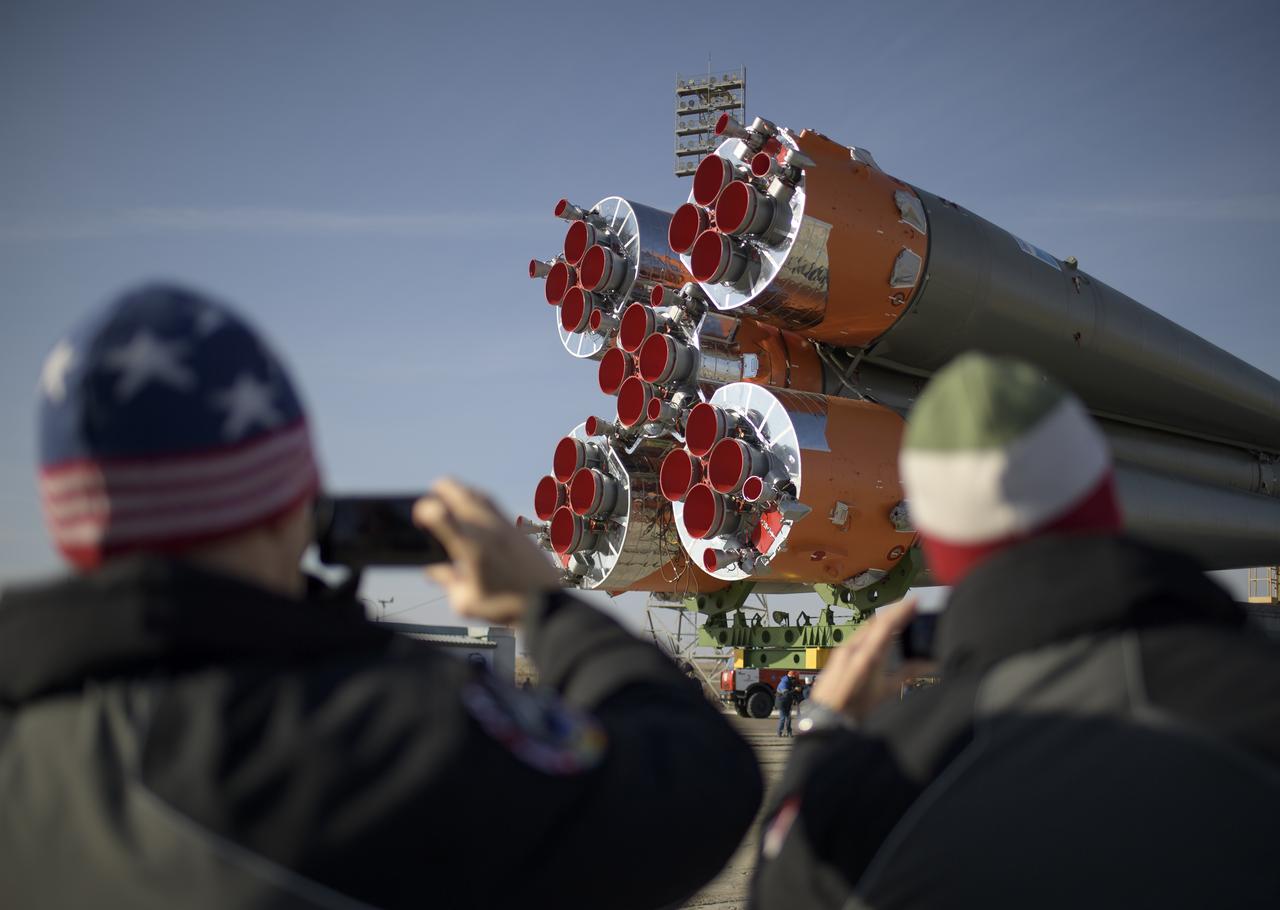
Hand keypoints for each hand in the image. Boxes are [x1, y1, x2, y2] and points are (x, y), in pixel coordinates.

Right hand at [412, 478, 561, 624]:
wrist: (546, 603)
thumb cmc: (505, 606)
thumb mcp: (467, 602)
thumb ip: (448, 582)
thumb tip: (434, 571)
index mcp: (471, 549)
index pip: (443, 516)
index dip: (426, 511)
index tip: (420, 514)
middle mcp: (487, 531)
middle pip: (461, 494)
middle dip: (442, 490)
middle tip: (433, 492)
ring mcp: (504, 526)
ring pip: (479, 495)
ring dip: (462, 491)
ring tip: (451, 493)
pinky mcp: (516, 529)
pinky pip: (494, 504)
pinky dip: (479, 498)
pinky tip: (475, 505)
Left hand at [809, 600, 927, 721]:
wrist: (828, 717)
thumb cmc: (857, 707)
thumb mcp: (886, 691)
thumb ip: (907, 673)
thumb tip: (928, 662)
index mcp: (867, 655)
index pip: (886, 624)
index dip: (902, 610)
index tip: (915, 601)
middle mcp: (853, 647)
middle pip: (876, 621)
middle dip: (894, 611)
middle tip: (910, 606)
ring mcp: (844, 649)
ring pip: (867, 627)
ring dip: (883, 619)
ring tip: (899, 616)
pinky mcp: (839, 654)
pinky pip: (859, 634)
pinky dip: (873, 629)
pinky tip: (880, 632)